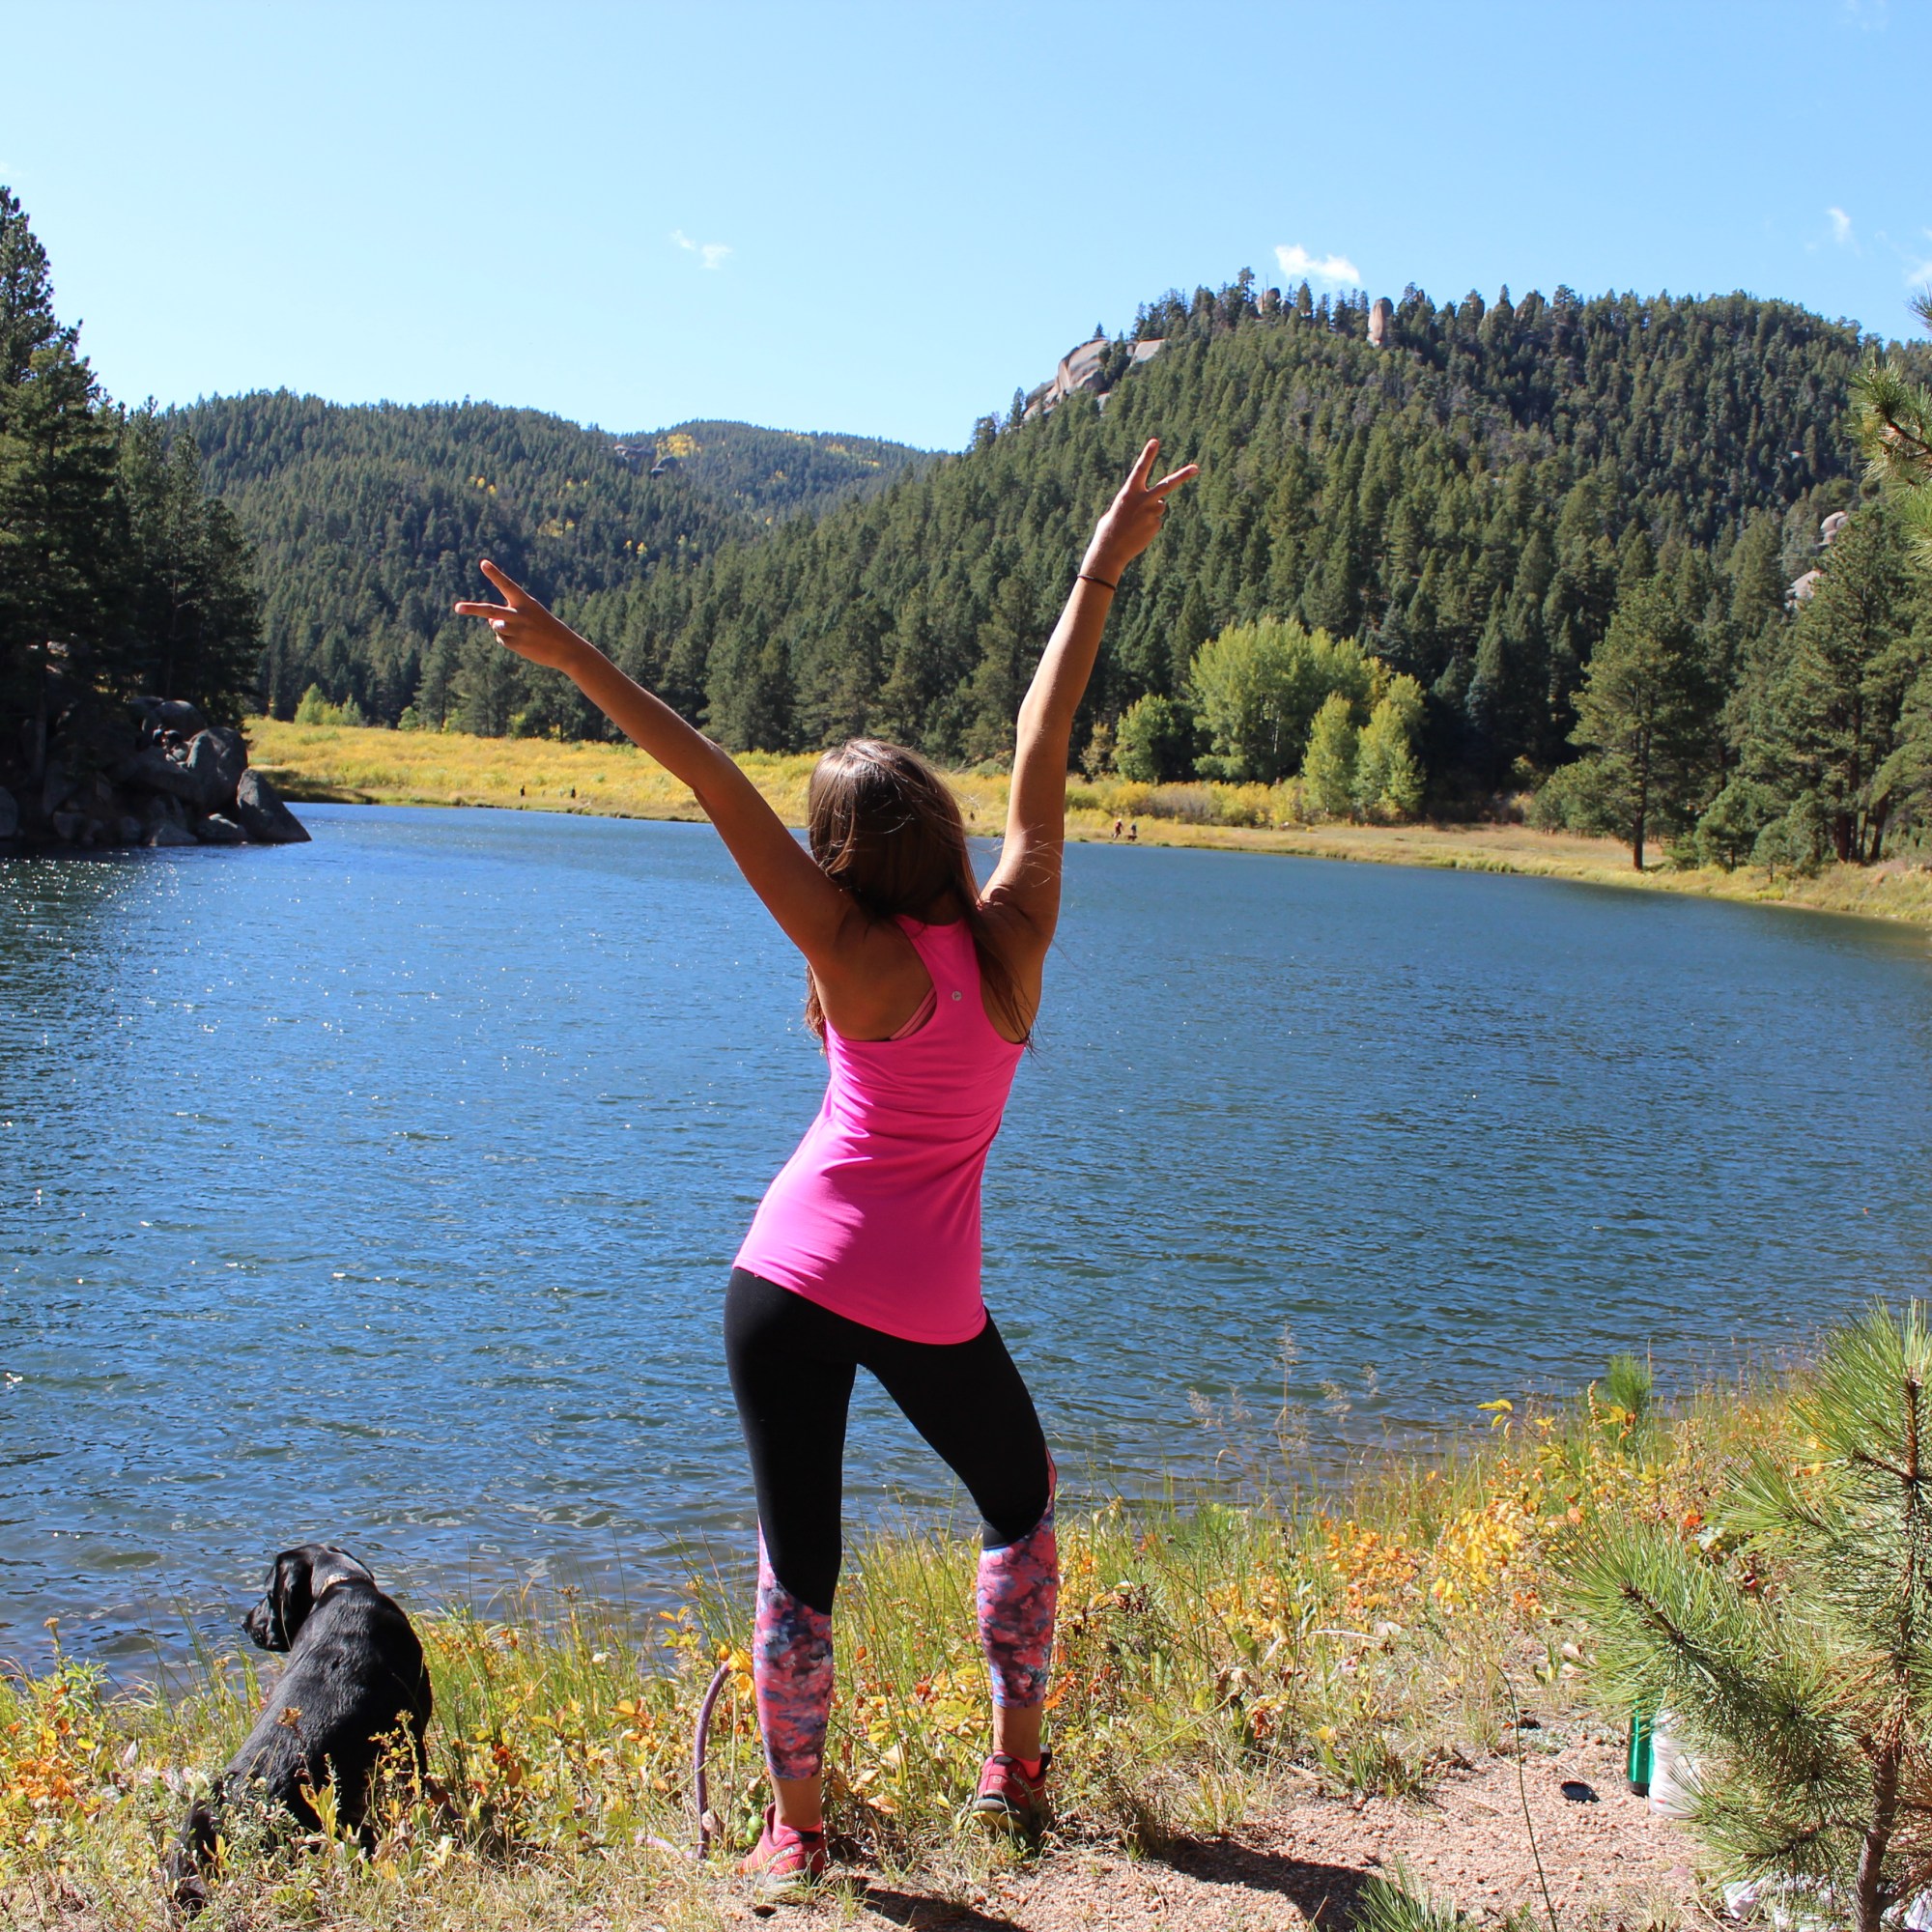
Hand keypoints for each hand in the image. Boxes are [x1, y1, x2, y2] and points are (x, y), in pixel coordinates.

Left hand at [453, 560, 589, 671]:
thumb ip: (508, 614)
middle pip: (490, 610)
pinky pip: (501, 640)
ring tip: (518, 631)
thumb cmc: (547, 629)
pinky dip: (507, 640)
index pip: (507, 585)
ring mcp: (516, 631)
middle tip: (457, 608)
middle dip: (472, 609)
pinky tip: (522, 642)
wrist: (565, 648)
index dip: (495, 574)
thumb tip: (489, 621)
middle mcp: (519, 615)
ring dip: (500, 628)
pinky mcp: (516, 644)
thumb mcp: (530, 615)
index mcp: (526, 602)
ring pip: (495, 626)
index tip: (483, 563)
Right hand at [1082, 439, 1197, 582]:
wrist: (1110, 549)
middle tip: (1196, 468)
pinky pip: (1157, 521)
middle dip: (1183, 476)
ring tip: (1137, 521)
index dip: (1147, 455)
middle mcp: (1143, 500)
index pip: (1140, 469)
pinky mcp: (1156, 525)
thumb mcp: (1119, 508)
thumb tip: (1158, 504)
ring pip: (1160, 505)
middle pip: (1167, 485)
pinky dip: (1150, 525)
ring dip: (1152, 510)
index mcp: (1129, 492)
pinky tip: (1139, 531)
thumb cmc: (1110, 527)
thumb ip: (1138, 501)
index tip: (1155, 441)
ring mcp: (1151, 513)